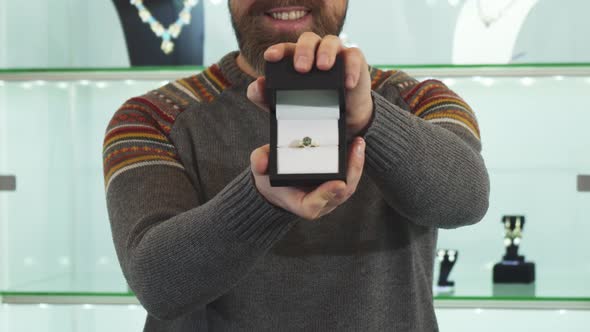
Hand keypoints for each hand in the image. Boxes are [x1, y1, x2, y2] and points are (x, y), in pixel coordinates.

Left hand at [246, 32, 373, 136]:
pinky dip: (351, 66)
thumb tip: (256, 85)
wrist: (343, 118)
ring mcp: (336, 53)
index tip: (270, 57)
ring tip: (323, 67)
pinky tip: (347, 82)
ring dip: (326, 51)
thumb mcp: (286, 106)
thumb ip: (265, 96)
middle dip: (303, 50)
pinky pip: (354, 55)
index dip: (278, 50)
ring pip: (331, 41)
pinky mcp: (355, 60)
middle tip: (300, 68)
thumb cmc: (313, 106)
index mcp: (297, 58)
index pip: (286, 48)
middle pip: (308, 39)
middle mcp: (316, 51)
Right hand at [250, 139, 365, 220]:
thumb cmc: (269, 179)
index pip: (316, 204)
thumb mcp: (260, 170)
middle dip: (352, 172)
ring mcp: (330, 196)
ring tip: (358, 144)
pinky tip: (357, 146)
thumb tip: (260, 162)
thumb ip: (259, 162)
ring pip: (349, 185)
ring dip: (356, 165)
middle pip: (340, 193)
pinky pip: (349, 177)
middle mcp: (319, 203)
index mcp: (301, 204)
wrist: (276, 184)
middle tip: (356, 150)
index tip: (338, 183)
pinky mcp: (336, 186)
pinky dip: (355, 163)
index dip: (327, 195)